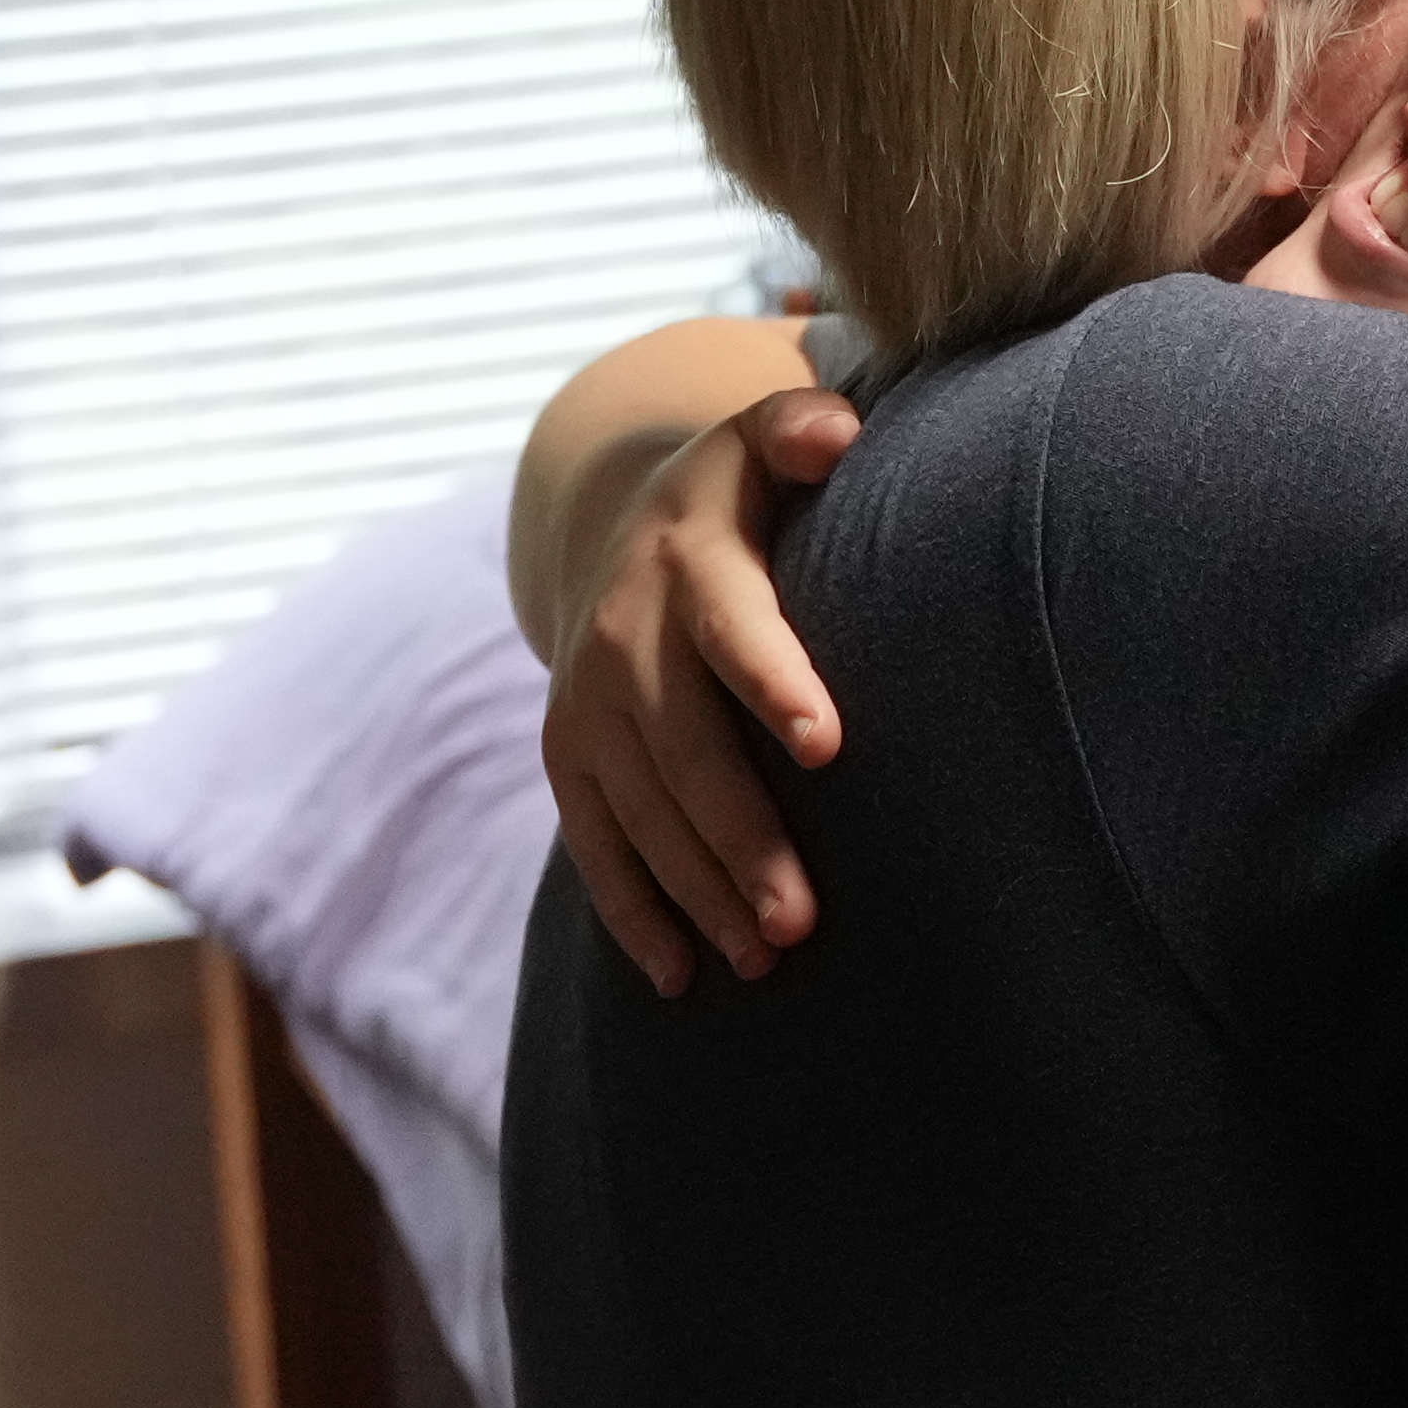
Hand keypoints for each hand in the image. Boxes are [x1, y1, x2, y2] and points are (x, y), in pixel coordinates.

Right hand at [548, 380, 856, 992]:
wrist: (621, 528)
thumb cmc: (739, 499)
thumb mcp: (762, 442)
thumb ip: (801, 430)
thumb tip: (838, 430)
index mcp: (689, 563)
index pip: (734, 629)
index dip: (775, 683)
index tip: (828, 746)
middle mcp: (625, 639)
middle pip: (685, 752)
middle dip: (741, 838)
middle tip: (802, 920)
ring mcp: (589, 707)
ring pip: (641, 814)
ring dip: (698, 893)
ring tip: (764, 960)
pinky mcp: (569, 760)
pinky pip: (595, 845)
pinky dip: (634, 914)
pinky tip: (682, 977)